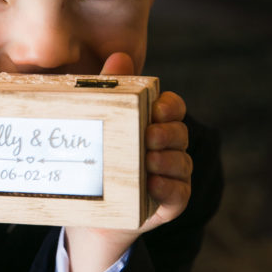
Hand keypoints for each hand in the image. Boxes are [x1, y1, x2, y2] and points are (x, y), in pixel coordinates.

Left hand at [64, 53, 191, 271]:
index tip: (156, 108)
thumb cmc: (97, 163)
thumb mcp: (100, 124)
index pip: (173, 108)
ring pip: (182, 162)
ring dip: (167, 160)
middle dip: (167, 133)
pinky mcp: (171, 202)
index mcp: (154, 125)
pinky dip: (168, 187)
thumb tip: (120, 56)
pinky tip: (152, 184)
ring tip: (147, 161)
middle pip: (180, 133)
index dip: (170, 106)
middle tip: (148, 136)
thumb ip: (110, 90)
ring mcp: (172, 176)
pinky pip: (179, 192)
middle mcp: (168, 148)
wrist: (89, 214)